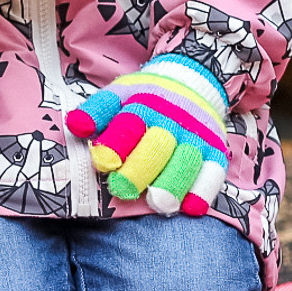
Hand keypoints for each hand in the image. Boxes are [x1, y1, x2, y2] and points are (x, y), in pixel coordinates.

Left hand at [64, 58, 229, 215]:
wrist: (191, 81)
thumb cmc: (144, 97)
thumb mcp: (119, 95)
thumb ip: (96, 111)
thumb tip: (76, 125)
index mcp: (141, 104)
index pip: (127, 124)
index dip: (114, 143)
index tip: (102, 162)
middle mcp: (171, 119)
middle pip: (156, 146)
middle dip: (139, 169)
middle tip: (122, 189)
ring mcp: (195, 135)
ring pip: (186, 160)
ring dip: (171, 183)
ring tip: (157, 204)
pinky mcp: (215, 150)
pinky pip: (214, 171)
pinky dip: (203, 190)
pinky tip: (190, 208)